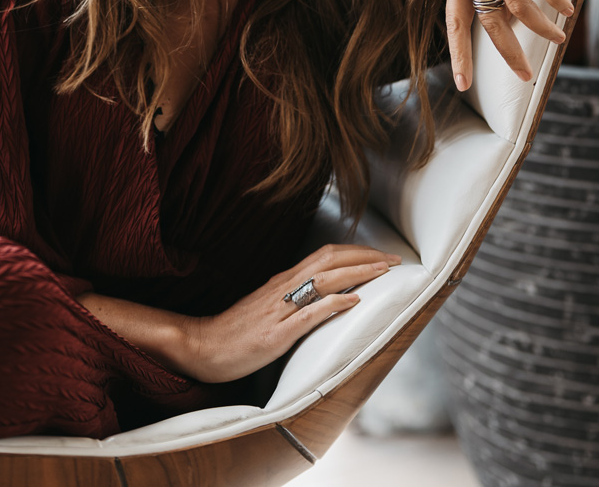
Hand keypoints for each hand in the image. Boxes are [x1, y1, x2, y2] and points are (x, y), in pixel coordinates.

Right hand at [183, 243, 400, 383]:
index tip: (382, 256)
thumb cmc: (236, 330)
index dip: (356, 253)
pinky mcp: (276, 333)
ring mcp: (281, 309)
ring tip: (384, 272)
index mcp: (284, 280)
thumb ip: (293, 296)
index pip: (326, 256)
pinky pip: (309, 314)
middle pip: (330, 260)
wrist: (203, 346)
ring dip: (358, 273)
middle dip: (365, 257)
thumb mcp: (269, 306)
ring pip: (324, 281)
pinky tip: (354, 302)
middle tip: (394, 260)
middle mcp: (284, 287)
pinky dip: (334, 304)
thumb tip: (323, 293)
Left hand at [446, 0, 573, 91]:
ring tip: (558, 37)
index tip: (463, 84)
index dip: (459, 54)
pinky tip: (567, 10)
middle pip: (490, 22)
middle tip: (525, 74)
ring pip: (520, 6)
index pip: (454, 21)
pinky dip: (555, 0)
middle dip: (508, 53)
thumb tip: (501, 17)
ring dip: (542, 28)